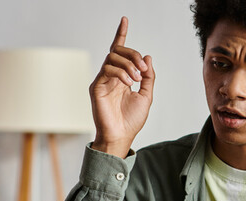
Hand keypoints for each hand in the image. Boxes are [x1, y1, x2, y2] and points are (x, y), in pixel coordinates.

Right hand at [89, 16, 154, 157]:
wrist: (121, 136)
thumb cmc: (131, 120)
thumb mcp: (147, 95)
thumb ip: (148, 76)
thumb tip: (148, 57)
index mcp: (122, 76)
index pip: (120, 51)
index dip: (121, 34)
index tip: (124, 20)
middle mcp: (110, 76)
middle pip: (117, 51)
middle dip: (133, 55)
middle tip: (143, 69)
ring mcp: (102, 80)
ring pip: (112, 58)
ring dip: (129, 65)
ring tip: (136, 78)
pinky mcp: (96, 87)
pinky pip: (107, 70)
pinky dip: (121, 73)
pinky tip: (129, 84)